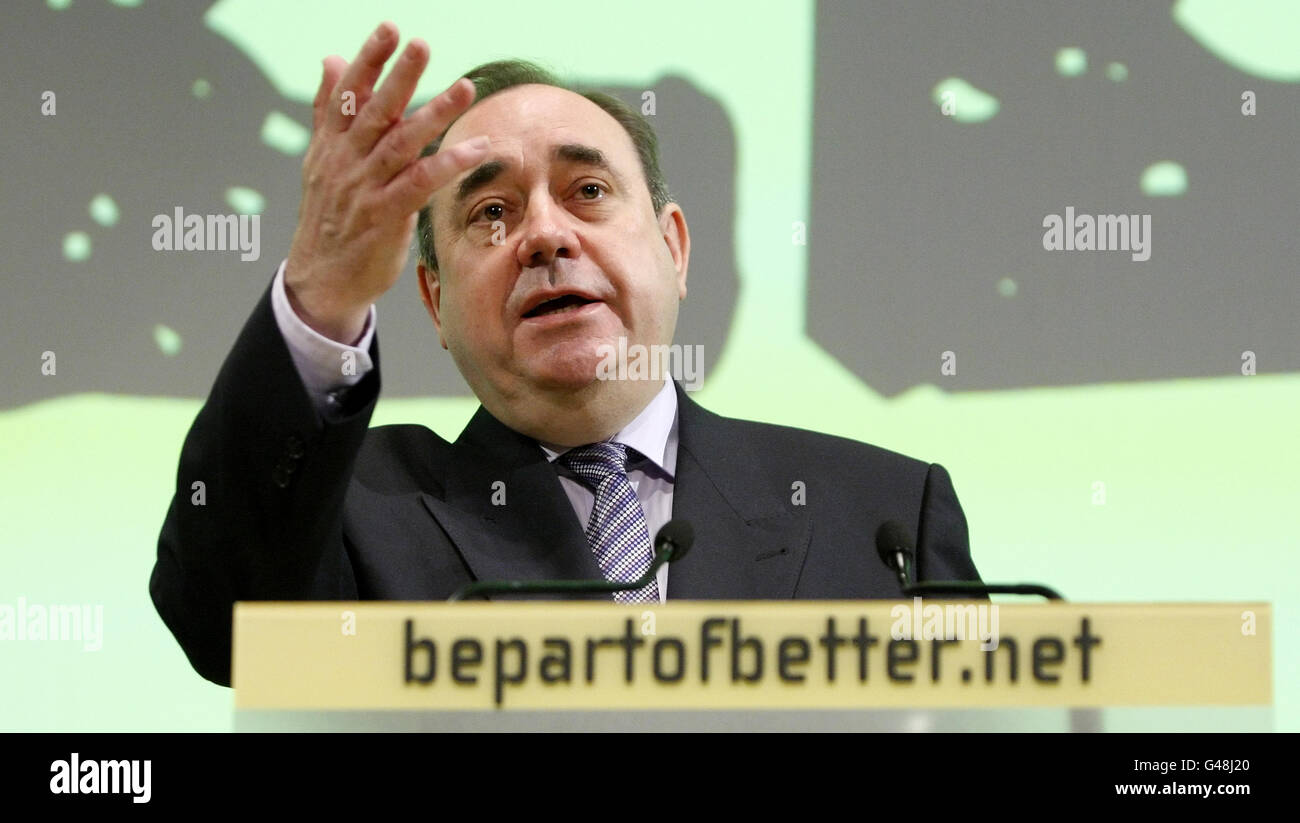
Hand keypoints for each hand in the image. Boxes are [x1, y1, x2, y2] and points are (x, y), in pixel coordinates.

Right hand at [284, 21, 489, 342]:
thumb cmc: (330, 217)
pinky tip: (476, 149)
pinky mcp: (385, 216)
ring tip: (464, 87)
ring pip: (401, 143)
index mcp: (331, 145)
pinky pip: (420, 183)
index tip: (389, 29)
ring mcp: (365, 189)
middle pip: (375, 111)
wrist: (322, 278)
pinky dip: (448, 163)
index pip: (347, 94)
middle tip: (421, 43)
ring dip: (434, 113)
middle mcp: (346, 162)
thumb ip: (329, 110)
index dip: (368, 60)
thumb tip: (332, 59)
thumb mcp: (322, 160)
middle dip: (399, 75)